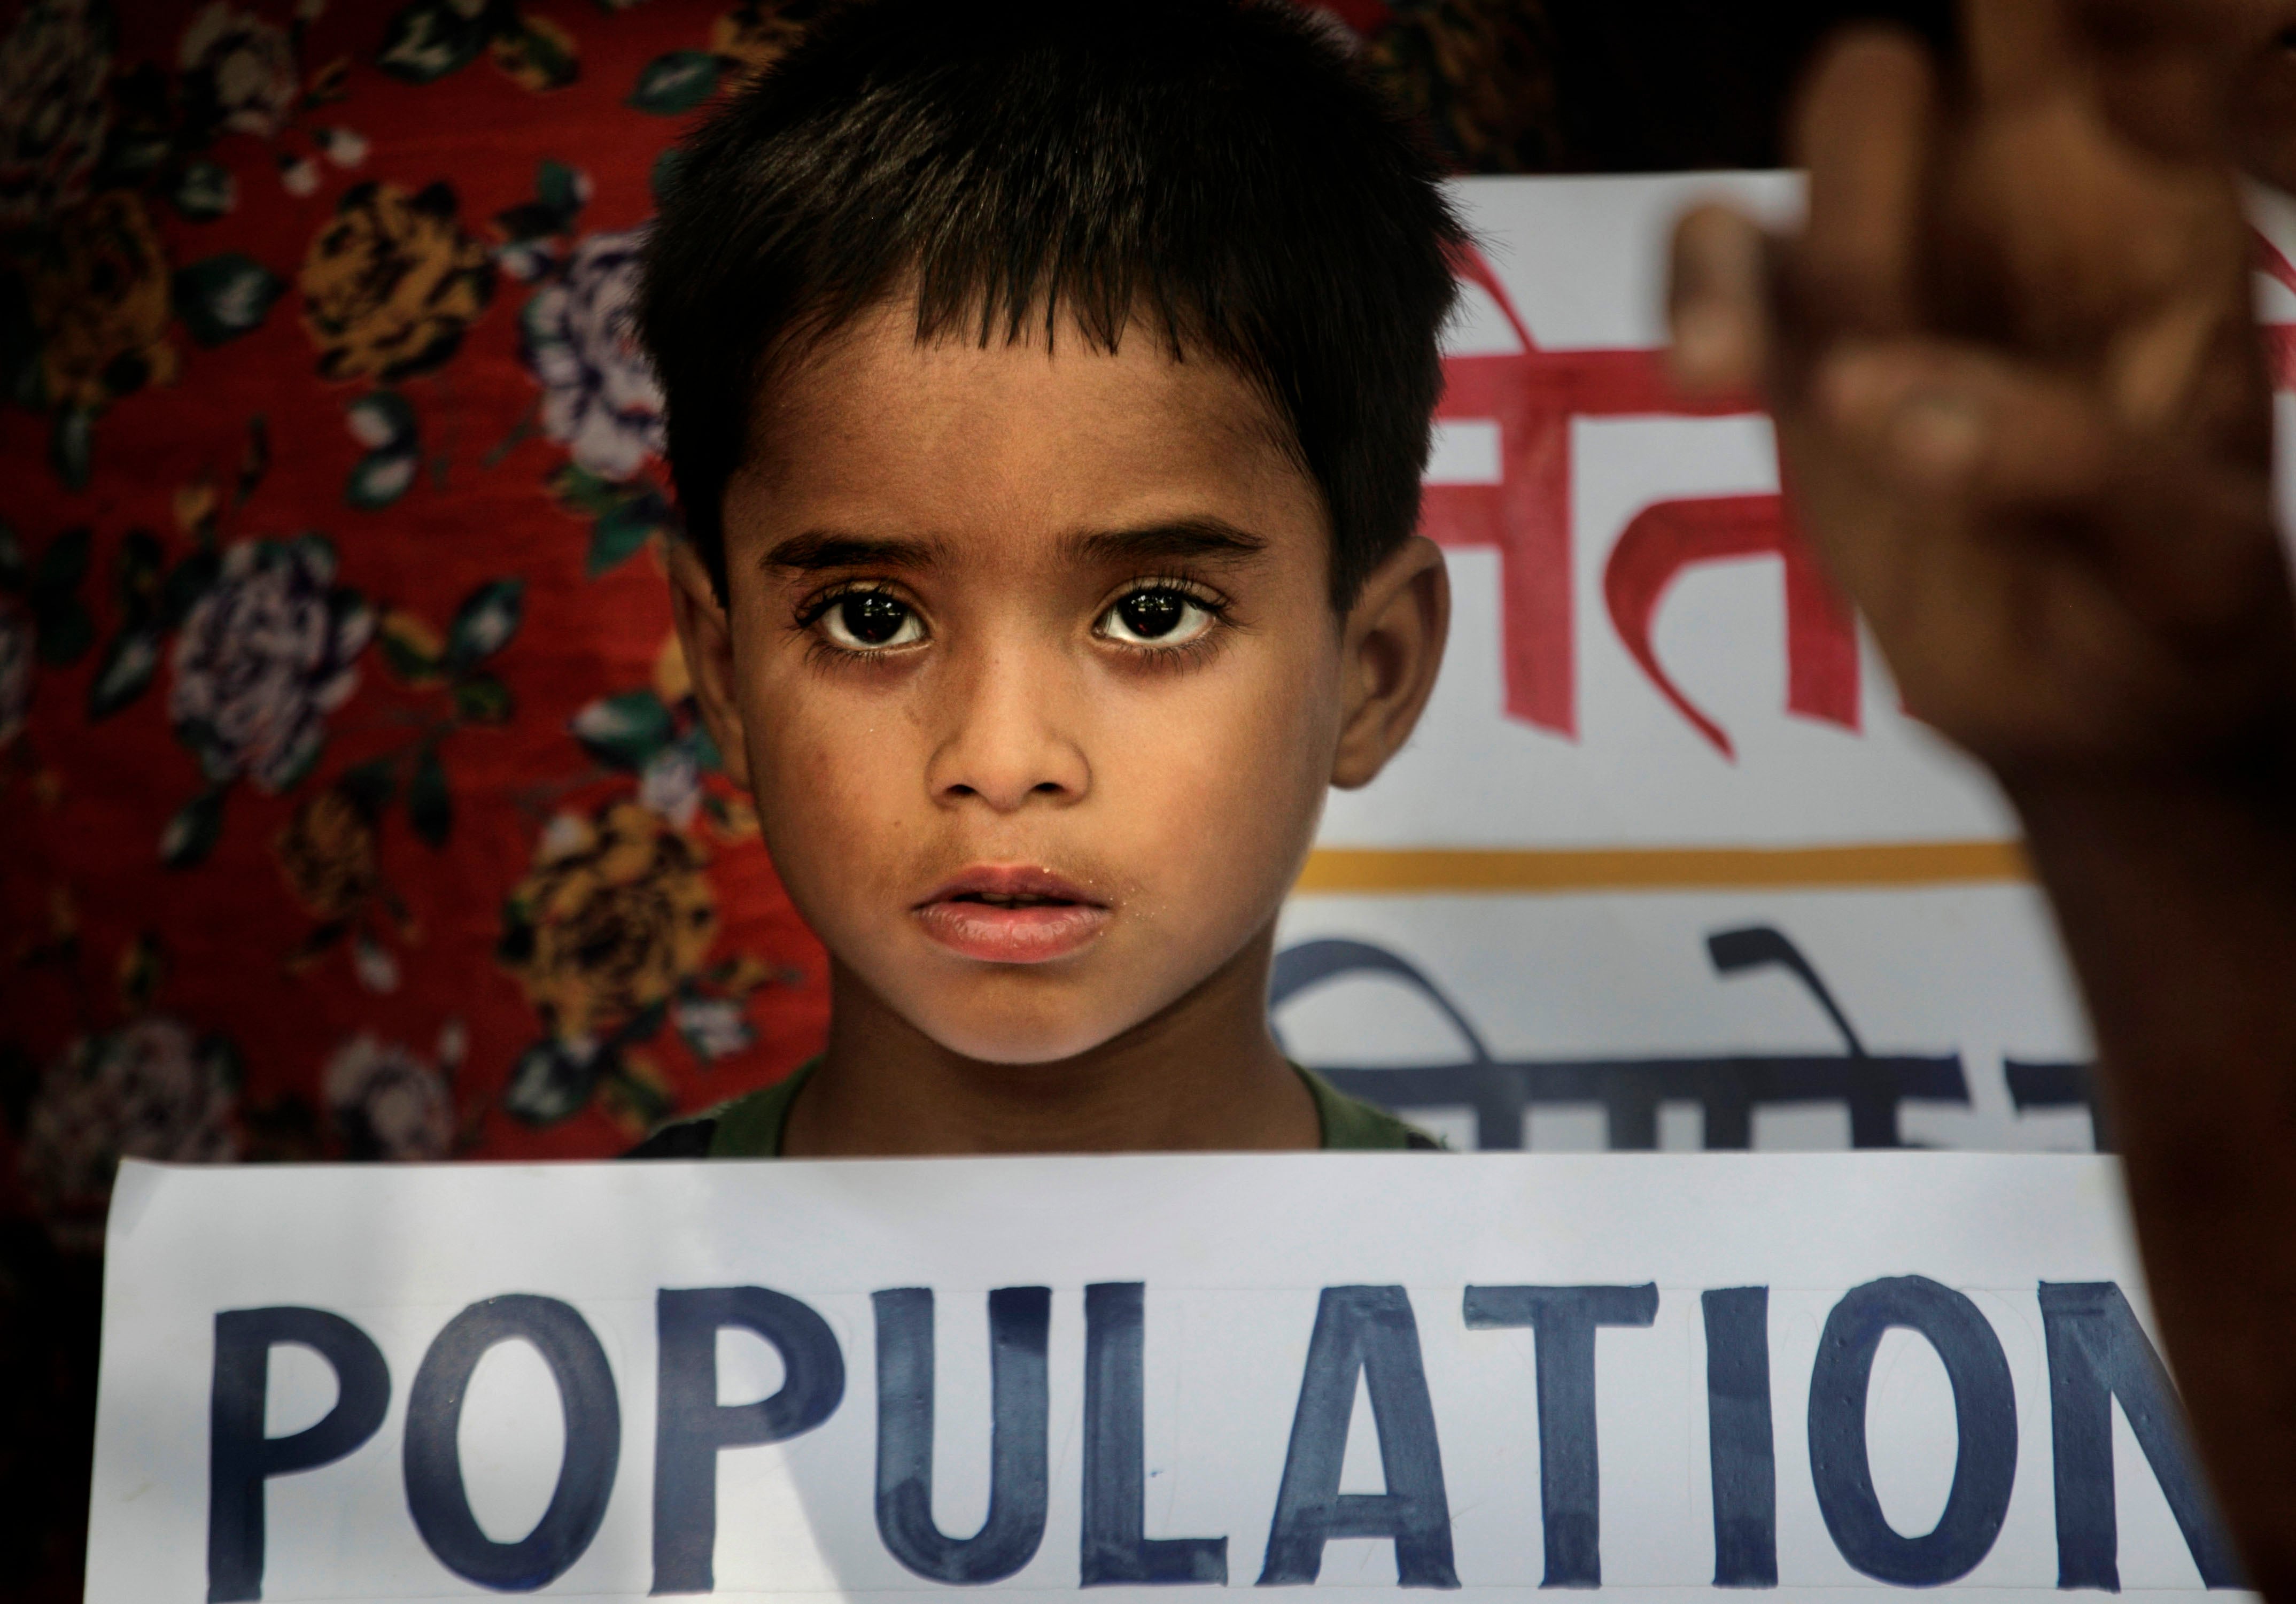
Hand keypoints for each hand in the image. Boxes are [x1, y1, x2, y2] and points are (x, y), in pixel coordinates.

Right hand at [1669, 0, 2295, 784]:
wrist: (2100, 713)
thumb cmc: (2174, 607)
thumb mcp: (2183, 552)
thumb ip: (2063, 461)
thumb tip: (1862, 397)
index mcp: (2164, 209)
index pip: (2126, 31)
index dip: (2066, 20)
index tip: (2039, 87)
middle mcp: (2032, 200)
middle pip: (1984, 30)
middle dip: (1927, 90)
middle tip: (1926, 237)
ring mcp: (1910, 266)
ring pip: (1847, 111)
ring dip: (1836, 185)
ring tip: (1794, 354)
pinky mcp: (1797, 351)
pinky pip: (1720, 259)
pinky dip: (1698, 298)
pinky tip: (1706, 377)